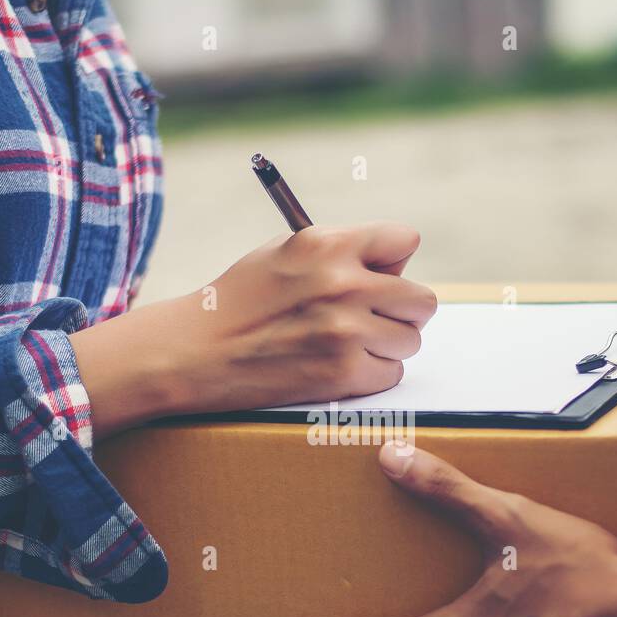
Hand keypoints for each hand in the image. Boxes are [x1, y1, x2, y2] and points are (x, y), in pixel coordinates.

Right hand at [72, 223, 436, 436]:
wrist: (195, 352)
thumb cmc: (237, 301)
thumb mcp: (284, 253)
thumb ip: (340, 252)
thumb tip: (395, 264)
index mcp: (328, 243)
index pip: (405, 241)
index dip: (394, 262)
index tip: (379, 277)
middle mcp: (343, 283)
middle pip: (421, 299)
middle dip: (400, 311)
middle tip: (370, 320)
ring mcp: (346, 330)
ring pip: (409, 340)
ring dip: (385, 346)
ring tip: (344, 345)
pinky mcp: (343, 373)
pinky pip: (390, 374)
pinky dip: (370, 376)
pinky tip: (335, 367)